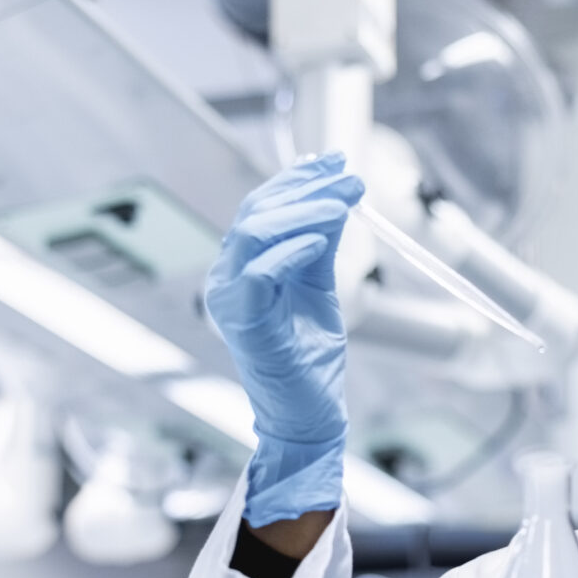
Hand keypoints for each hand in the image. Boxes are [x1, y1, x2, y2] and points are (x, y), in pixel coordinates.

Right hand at [204, 152, 364, 525]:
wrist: (308, 416)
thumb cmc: (309, 360)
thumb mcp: (319, 289)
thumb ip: (321, 247)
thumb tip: (335, 197)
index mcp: (242, 267)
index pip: (262, 206)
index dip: (297, 179)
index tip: (335, 160)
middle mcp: (228, 279)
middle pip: (257, 211)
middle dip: (306, 186)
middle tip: (349, 176)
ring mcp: (229, 301)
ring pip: (253, 232)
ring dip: (304, 210)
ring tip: (344, 202)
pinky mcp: (244, 325)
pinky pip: (259, 275)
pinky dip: (291, 250)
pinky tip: (321, 239)